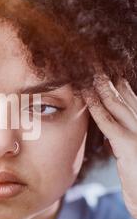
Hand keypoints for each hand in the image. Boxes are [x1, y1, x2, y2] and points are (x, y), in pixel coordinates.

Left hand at [81, 69, 136, 218]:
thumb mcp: (133, 159)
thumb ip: (124, 144)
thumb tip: (112, 136)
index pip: (130, 97)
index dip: (115, 82)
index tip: (101, 68)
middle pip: (123, 94)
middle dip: (107, 76)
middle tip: (92, 59)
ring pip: (116, 103)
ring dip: (100, 85)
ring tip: (87, 69)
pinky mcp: (130, 147)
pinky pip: (109, 122)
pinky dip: (96, 106)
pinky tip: (86, 95)